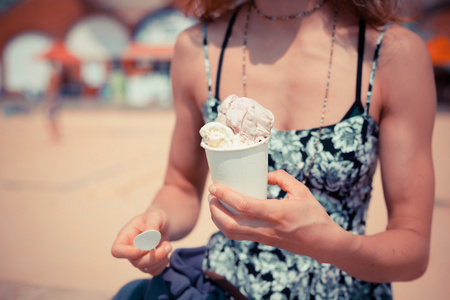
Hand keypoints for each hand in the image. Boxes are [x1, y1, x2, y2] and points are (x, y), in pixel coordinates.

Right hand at [111, 209, 172, 275]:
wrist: (163, 224)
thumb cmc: (155, 218)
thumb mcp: (155, 216)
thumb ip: (152, 225)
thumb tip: (150, 237)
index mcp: (125, 237)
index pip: (117, 251)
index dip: (130, 253)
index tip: (146, 247)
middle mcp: (129, 250)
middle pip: (135, 263)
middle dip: (154, 257)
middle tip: (167, 245)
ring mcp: (138, 259)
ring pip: (146, 268)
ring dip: (161, 259)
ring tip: (168, 245)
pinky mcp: (148, 264)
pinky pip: (154, 271)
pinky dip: (163, 264)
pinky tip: (166, 252)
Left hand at [207, 170, 351, 261]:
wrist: (323, 243)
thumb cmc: (313, 215)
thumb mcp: (301, 191)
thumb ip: (282, 178)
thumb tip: (264, 175)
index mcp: (276, 213)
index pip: (242, 205)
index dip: (225, 195)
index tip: (215, 186)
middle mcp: (266, 228)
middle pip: (231, 223)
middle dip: (215, 209)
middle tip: (211, 195)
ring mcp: (263, 237)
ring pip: (231, 233)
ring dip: (218, 219)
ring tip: (214, 205)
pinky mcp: (263, 242)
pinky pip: (239, 237)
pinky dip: (226, 227)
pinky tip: (224, 216)